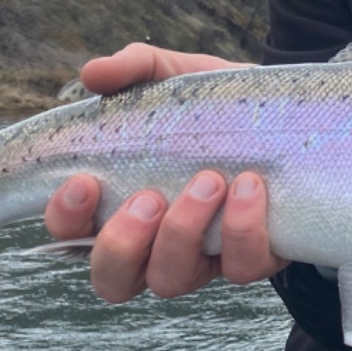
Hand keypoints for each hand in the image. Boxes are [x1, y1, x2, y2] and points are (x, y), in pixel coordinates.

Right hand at [43, 43, 287, 301]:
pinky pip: (243, 267)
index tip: (84, 181)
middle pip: (113, 280)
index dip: (66, 220)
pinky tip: (249, 186)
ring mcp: (203, 258)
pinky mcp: (253, 256)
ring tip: (208, 180)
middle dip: (123, 244)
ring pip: (172, 281)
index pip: (70, 236)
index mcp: (120, 206)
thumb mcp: (171, 77)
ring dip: (183, 233)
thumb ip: (132, 70)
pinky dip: (242, 230)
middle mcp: (154, 244)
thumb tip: (94, 73)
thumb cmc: (211, 104)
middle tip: (148, 196)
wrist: (285, 108)